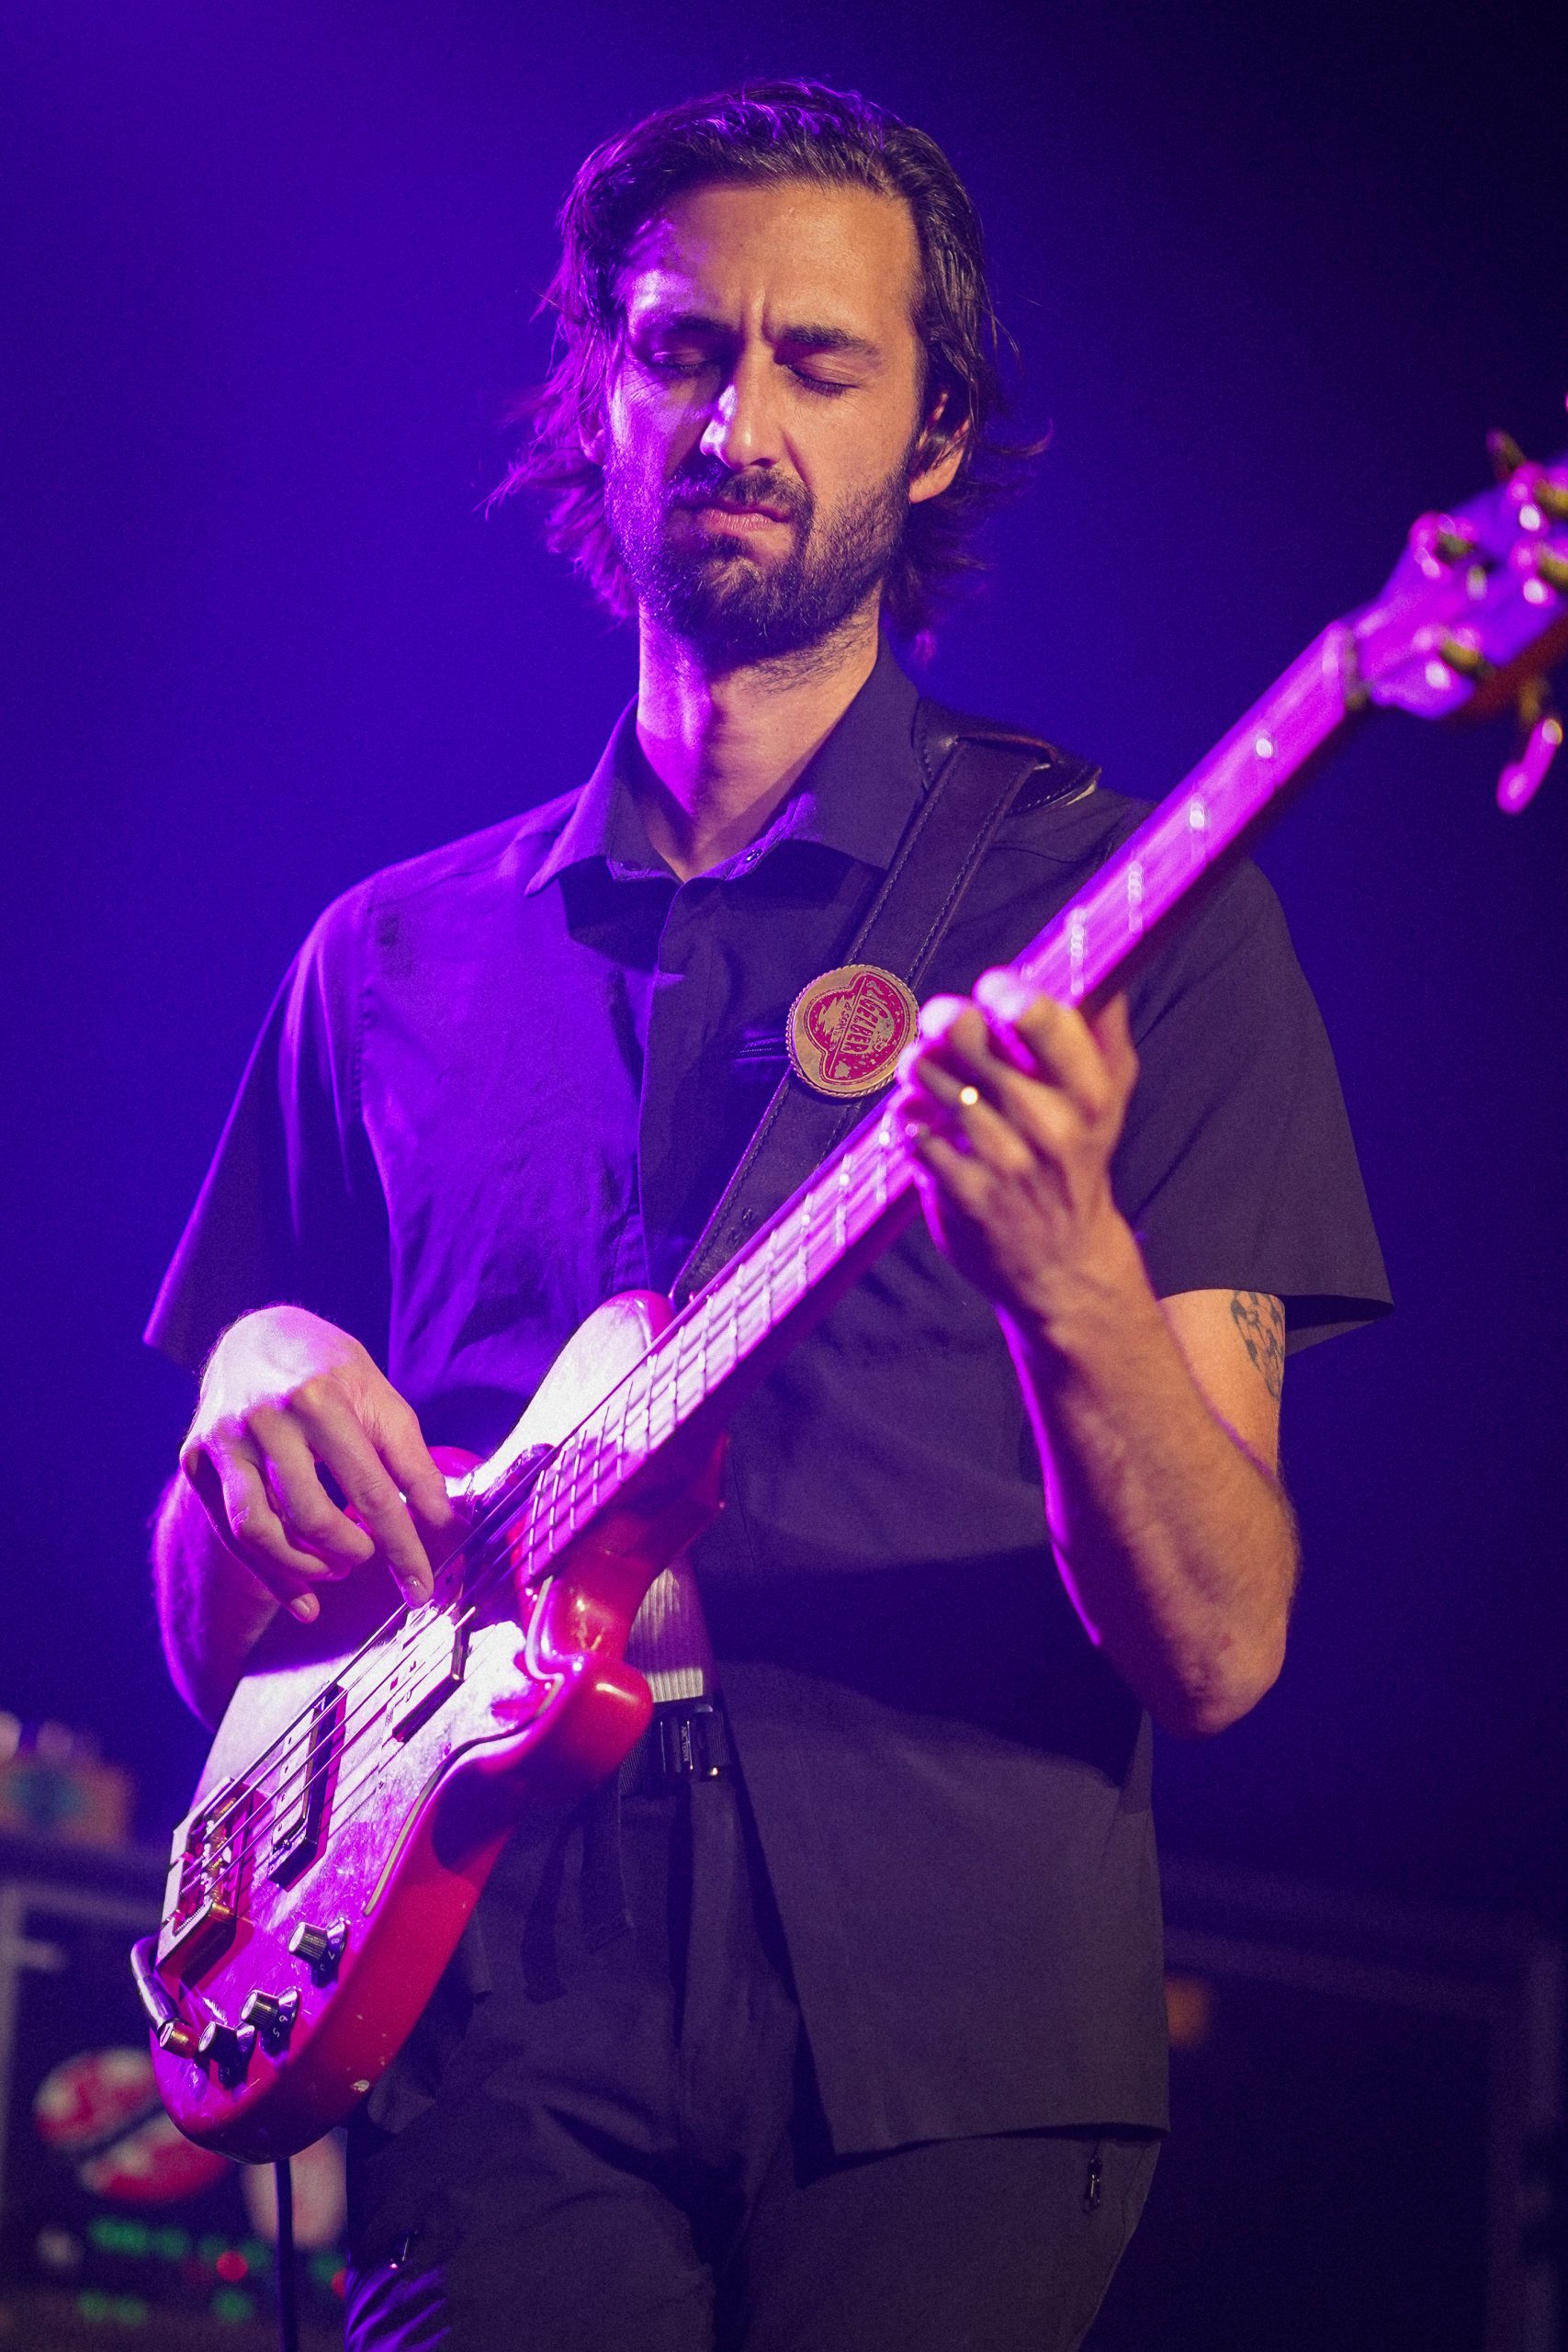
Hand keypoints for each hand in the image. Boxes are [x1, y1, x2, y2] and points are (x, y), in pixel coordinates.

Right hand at [180, 1305, 456, 1621]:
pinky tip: (303, 1600)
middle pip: (311, 1517)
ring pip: (259, 1531)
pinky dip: (269, 1576)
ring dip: (306, 1568)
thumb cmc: (329, 1371)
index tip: (420, 1588)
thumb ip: (411, 1459)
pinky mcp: (196, 1461)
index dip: (401, 1547)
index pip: (371, 1491)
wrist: (254, 1336)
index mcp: (321, 1400)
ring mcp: (224, 1441)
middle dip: (351, 1554)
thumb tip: (443, 1521)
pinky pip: (231, 1534)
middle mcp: (266, 1420)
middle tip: (367, 1557)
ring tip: (336, 1569)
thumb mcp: (379, 1397)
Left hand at [893, 969, 1140, 1331]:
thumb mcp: (1110, 1100)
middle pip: (963, 1034)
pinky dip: (905, 1115)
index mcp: (1088, 1094)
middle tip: (941, 1028)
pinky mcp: (959, 1193)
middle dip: (943, 1020)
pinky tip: (920, 1120)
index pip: (1039, 1016)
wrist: (1063, 1265)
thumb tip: (1104, 969)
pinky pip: (908, 1127)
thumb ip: (1104, 1031)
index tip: (991, 994)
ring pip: (927, 1075)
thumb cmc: (1078, 1163)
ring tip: (926, 1071)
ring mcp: (1000, 1161)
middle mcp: (1046, 1125)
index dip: (1002, 991)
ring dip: (917, 1065)